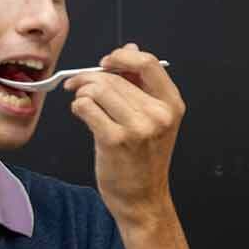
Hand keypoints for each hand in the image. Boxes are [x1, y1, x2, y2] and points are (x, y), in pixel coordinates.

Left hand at [65, 44, 183, 225]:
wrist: (142, 199)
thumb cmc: (143, 160)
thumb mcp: (152, 119)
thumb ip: (140, 83)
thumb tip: (128, 49)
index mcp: (171, 105)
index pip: (147, 63)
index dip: (121, 57)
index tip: (106, 63)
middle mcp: (158, 114)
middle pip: (114, 77)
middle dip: (89, 78)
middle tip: (77, 84)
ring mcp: (138, 128)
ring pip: (97, 89)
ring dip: (83, 94)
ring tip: (83, 105)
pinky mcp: (115, 140)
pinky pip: (86, 107)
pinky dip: (78, 107)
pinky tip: (82, 115)